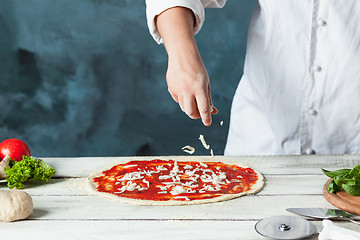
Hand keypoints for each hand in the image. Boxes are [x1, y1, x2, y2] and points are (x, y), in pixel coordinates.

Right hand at [156, 7, 217, 125]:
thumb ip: (208, 97)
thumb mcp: (206, 82)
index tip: (208, 123)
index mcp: (199, 87)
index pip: (203, 107)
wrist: (182, 55)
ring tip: (193, 99)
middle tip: (199, 114)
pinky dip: (182, 99)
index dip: (206, 117)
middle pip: (190, 112)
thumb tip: (213, 111)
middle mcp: (188, 89)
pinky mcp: (171, 88)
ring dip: (189, 107)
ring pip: (184, 107)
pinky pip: (178, 100)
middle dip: (195, 116)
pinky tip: (184, 89)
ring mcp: (178, 89)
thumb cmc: (197, 69)